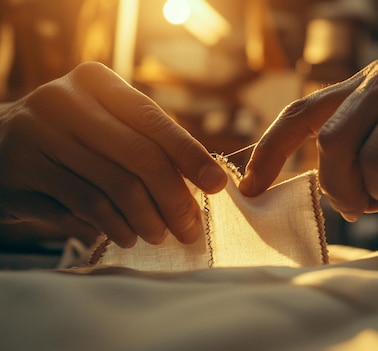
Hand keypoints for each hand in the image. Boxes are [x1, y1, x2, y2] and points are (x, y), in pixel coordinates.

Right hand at [0, 62, 226, 246]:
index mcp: (94, 81)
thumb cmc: (72, 138)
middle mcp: (62, 100)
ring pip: (113, 187)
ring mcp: (36, 136)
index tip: (218, 186)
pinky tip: (127, 236)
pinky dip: (114, 227)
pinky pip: (84, 208)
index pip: (154, 121)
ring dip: (147, 219)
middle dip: (174, 198)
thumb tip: (206, 180)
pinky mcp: (20, 174)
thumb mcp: (106, 123)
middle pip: (140, 156)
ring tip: (160, 235)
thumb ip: (148, 141)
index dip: (191, 156)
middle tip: (190, 228)